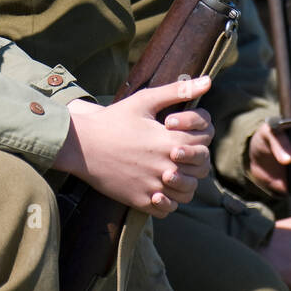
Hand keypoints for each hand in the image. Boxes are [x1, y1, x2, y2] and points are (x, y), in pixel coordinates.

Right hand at [53, 78, 213, 218]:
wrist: (82, 145)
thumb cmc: (114, 119)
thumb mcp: (145, 100)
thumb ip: (178, 90)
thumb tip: (208, 81)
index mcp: (169, 140)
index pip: (203, 144)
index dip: (198, 136)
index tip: (182, 131)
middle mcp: (165, 166)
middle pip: (200, 170)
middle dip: (195, 160)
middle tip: (179, 151)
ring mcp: (153, 186)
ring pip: (187, 193)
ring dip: (185, 182)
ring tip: (172, 170)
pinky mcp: (140, 200)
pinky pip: (167, 209)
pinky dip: (169, 200)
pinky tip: (159, 186)